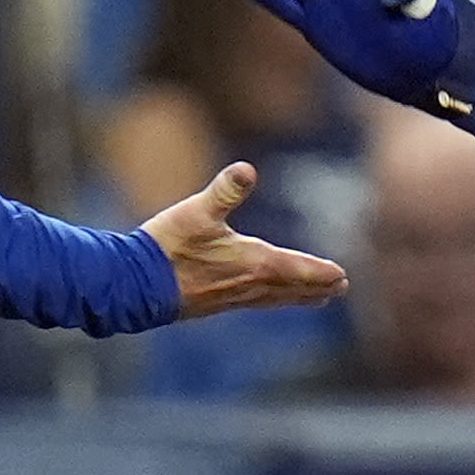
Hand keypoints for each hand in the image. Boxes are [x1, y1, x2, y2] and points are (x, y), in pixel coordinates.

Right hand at [143, 161, 347, 321]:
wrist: (133, 286)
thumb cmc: (167, 247)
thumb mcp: (196, 211)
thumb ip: (225, 190)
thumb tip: (247, 169)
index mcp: (252, 263)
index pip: (296, 269)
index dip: (319, 271)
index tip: (341, 275)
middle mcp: (248, 285)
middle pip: (292, 288)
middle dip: (317, 287)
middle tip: (339, 288)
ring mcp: (231, 298)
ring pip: (274, 299)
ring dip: (299, 297)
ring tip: (317, 298)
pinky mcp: (214, 304)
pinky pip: (255, 303)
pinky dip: (273, 300)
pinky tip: (266, 298)